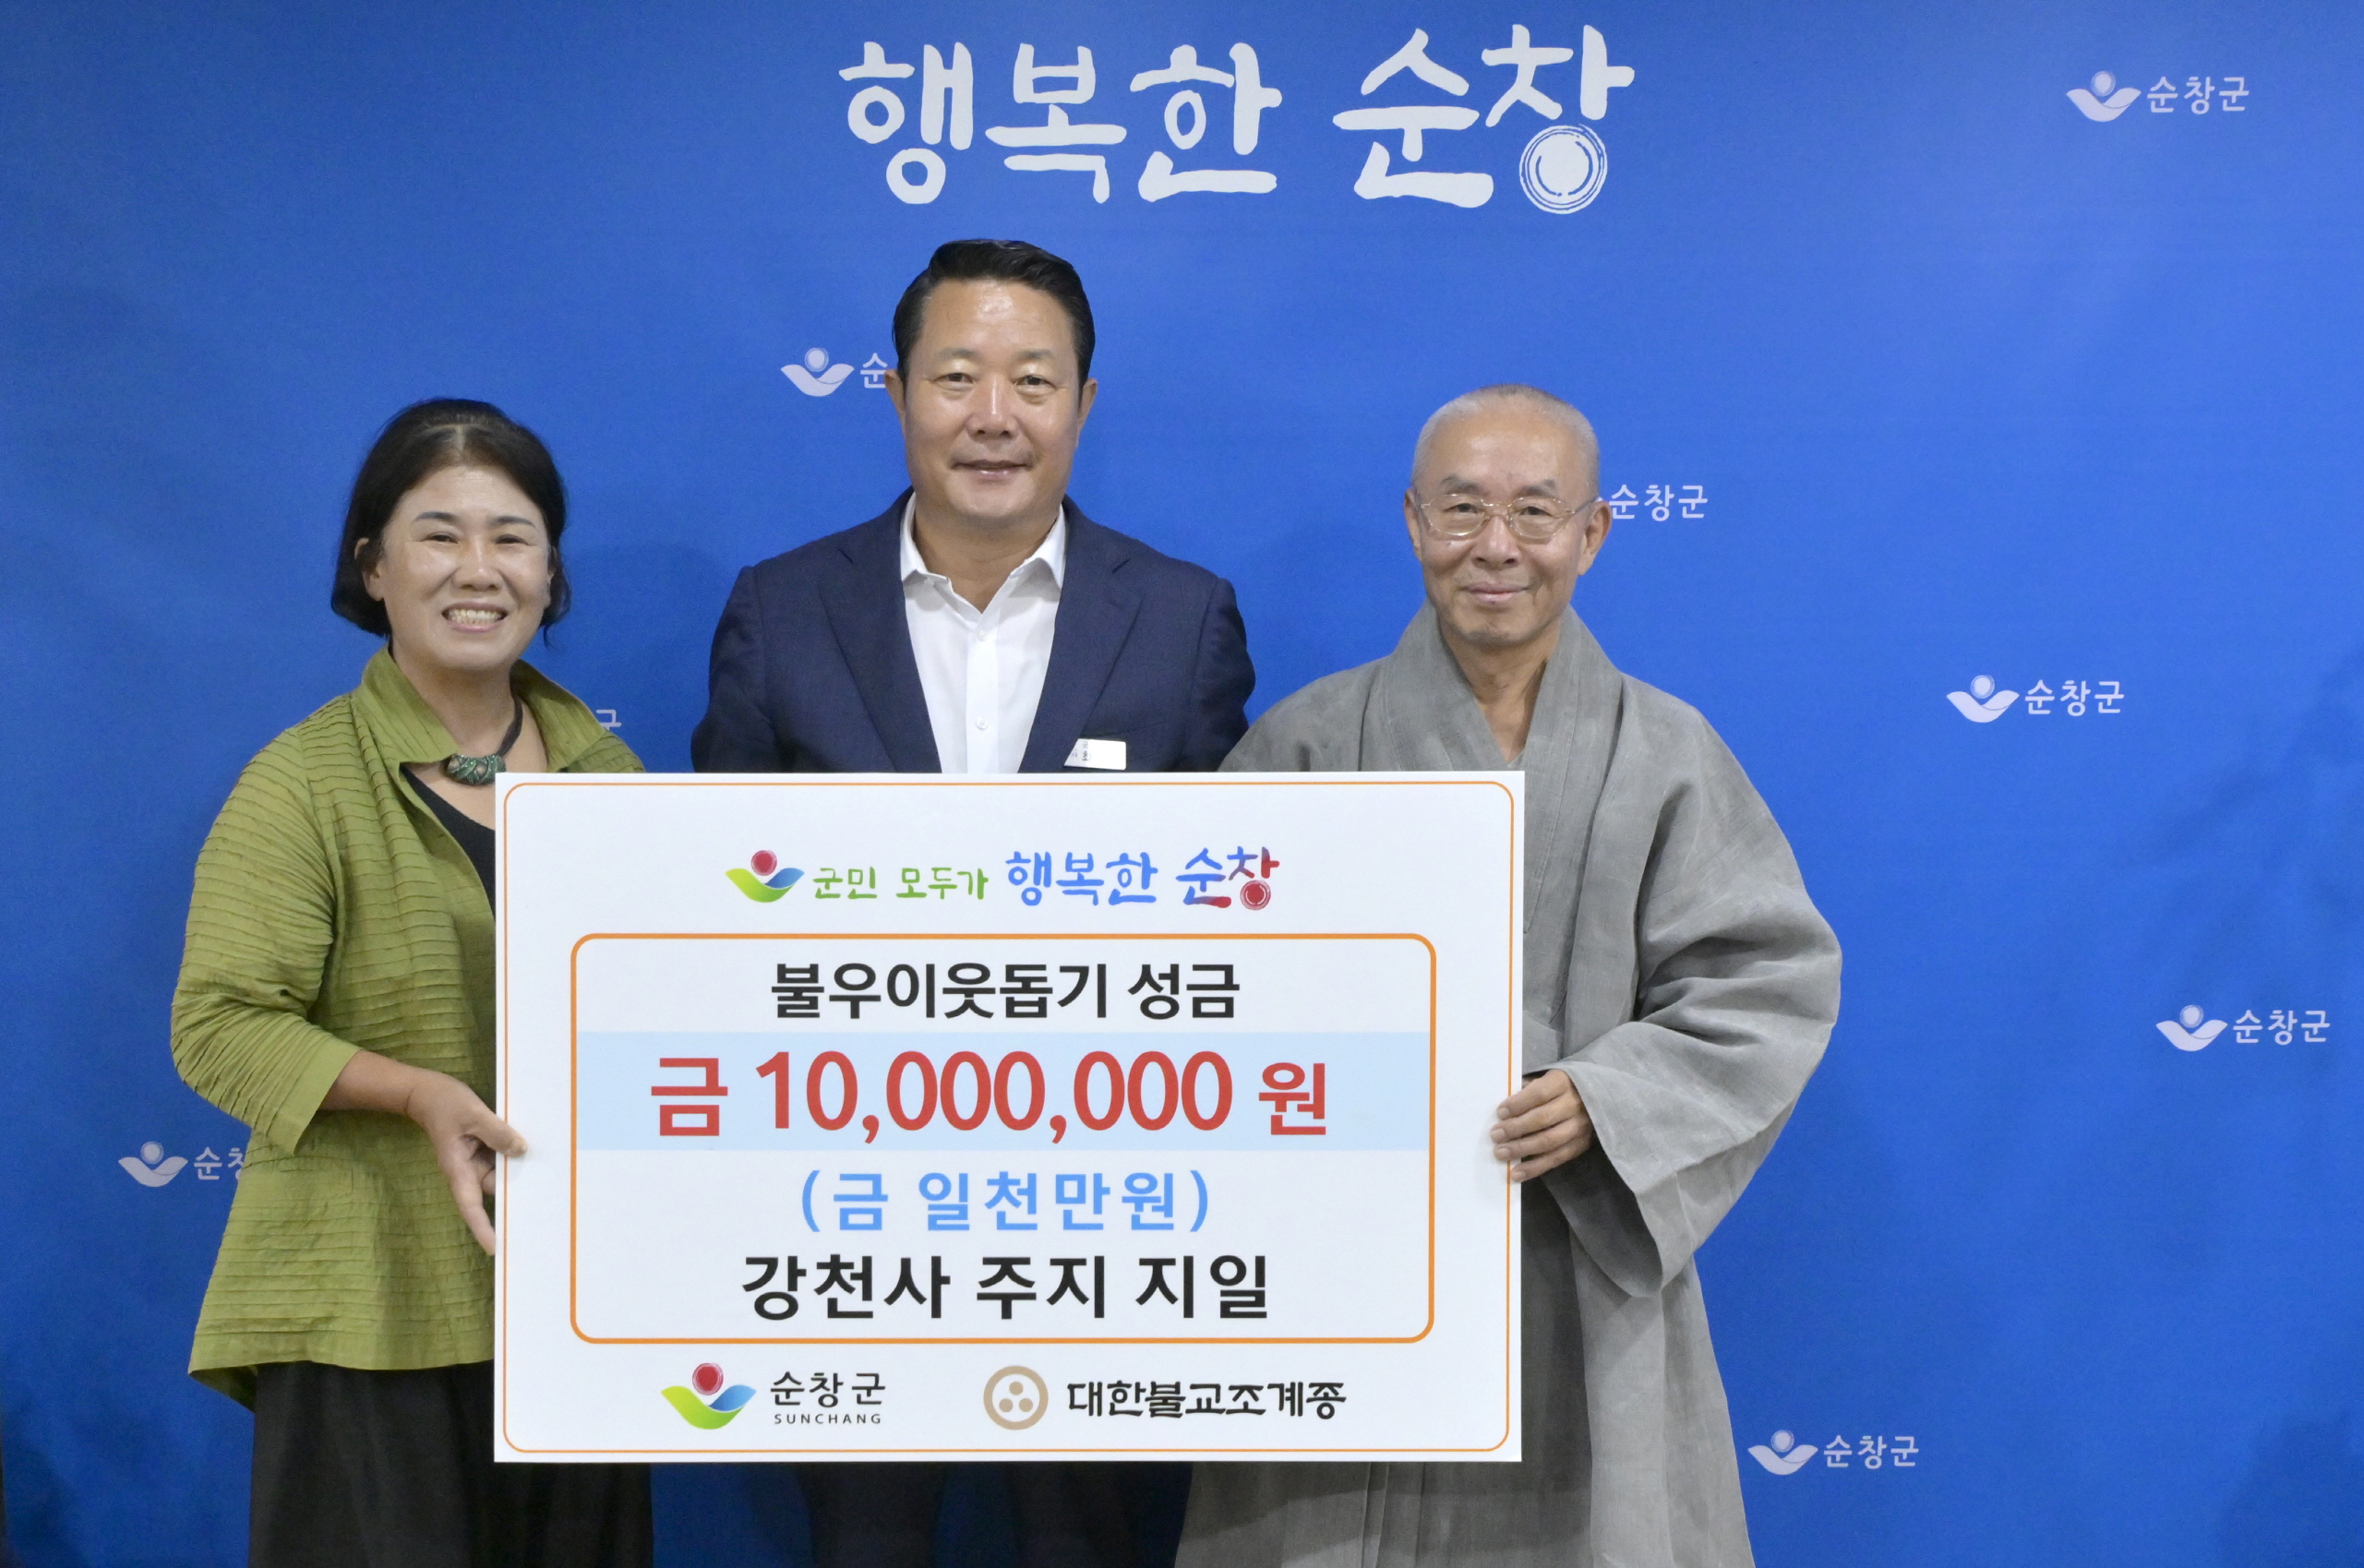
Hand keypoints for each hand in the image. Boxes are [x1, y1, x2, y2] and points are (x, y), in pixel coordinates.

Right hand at [324, 1051, 526, 1253]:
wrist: (427, 1091)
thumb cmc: (445, 1104)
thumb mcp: (473, 1115)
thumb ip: (498, 1133)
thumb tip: (521, 1150)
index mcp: (459, 1169)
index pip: (471, 1206)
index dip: (483, 1228)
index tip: (495, 1249)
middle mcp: (468, 1171)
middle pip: (494, 1191)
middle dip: (514, 1201)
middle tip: (544, 1215)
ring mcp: (476, 1161)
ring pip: (502, 1175)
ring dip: (520, 1176)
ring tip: (551, 1184)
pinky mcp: (483, 1150)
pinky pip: (502, 1159)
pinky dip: (515, 1160)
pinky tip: (537, 1157)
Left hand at [1490, 1070, 1592, 1182]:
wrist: (1592, 1097)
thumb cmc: (1557, 1088)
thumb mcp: (1544, 1079)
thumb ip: (1525, 1090)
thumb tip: (1502, 1110)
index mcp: (1563, 1082)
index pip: (1539, 1093)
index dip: (1518, 1104)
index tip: (1500, 1112)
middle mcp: (1575, 1104)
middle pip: (1543, 1118)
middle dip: (1516, 1128)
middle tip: (1495, 1135)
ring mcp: (1580, 1127)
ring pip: (1549, 1141)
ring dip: (1522, 1149)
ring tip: (1501, 1153)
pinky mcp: (1581, 1145)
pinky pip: (1556, 1159)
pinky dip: (1535, 1168)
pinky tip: (1517, 1173)